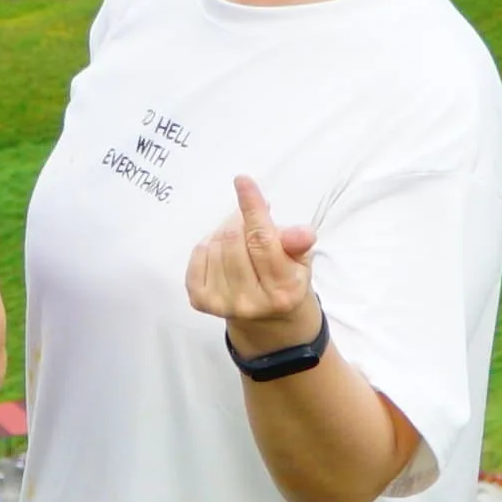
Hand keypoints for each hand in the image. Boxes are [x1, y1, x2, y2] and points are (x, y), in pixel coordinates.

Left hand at [184, 174, 319, 355]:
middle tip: (250, 220)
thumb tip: (303, 233)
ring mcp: (222, 303)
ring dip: (226, 230)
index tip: (243, 181)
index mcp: (282, 290)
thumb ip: (298, 244)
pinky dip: (210, 245)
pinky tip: (223, 252)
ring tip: (240, 238)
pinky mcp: (200, 301)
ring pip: (215, 243)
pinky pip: (198, 254)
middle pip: (234, 238)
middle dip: (241, 219)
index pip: (263, 240)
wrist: (267, 321)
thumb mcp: (301, 262)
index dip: (252, 207)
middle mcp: (250, 301)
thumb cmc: (286, 281)